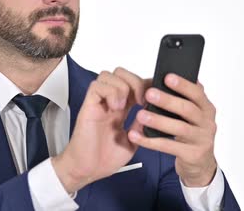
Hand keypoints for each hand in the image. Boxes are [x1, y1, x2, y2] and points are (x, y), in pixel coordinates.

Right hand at [52, 68, 151, 192]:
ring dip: (122, 87)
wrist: (87, 169)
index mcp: (121, 109)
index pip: (133, 83)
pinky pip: (97, 86)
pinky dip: (110, 93)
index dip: (145, 83)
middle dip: (135, 81)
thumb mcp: (133, 141)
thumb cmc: (105, 158)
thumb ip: (142, 125)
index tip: (155, 95)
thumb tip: (155, 111)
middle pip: (121, 73)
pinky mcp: (88, 106)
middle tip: (141, 100)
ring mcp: (98, 103)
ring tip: (125, 106)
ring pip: (109, 75)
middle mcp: (109, 102)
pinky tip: (115, 108)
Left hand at [128, 73, 217, 186]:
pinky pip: (169, 147)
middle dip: (168, 100)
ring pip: (179, 128)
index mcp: (206, 108)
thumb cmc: (190, 134)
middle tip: (149, 94)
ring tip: (140, 115)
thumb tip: (160, 80)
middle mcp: (207, 123)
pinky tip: (136, 136)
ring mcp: (202, 140)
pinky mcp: (193, 155)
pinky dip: (151, 141)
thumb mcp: (191, 116)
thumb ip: (183, 99)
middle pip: (188, 109)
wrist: (200, 164)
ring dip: (158, 121)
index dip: (183, 85)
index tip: (167, 77)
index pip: (197, 93)